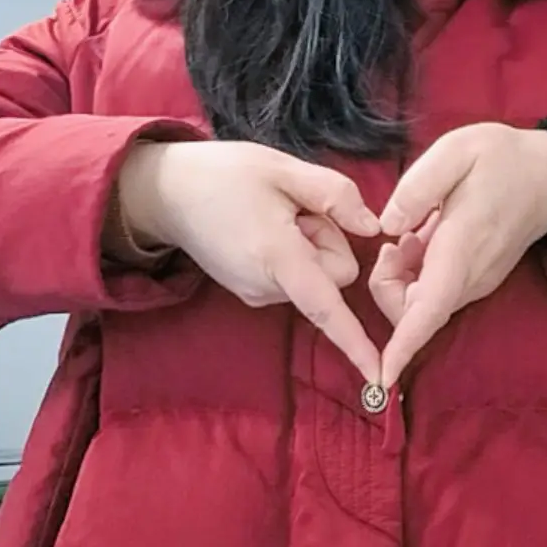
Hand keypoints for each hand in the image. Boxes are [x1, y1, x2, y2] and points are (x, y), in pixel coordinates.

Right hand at [118, 140, 382, 381]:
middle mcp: (266, 287)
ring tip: (273, 217)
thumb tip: (373, 230)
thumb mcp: (283, 168)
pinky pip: (296, 279)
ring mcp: (256, 294)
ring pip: (317, 277)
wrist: (165, 193)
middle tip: (293, 209)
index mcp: (277, 258)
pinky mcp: (251, 293)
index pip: (328, 308)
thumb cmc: (224, 175)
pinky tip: (264, 229)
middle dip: (329, 239)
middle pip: (336, 275)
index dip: (357, 343)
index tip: (380, 377)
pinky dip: (293, 255)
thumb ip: (336, 195)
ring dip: (309, 245)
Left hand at [371, 125, 546, 386]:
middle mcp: (470, 277)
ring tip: (416, 230)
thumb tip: (386, 227)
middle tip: (398, 236)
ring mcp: (475, 284)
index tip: (383, 375)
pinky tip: (426, 238)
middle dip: (387, 285)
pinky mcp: (476, 284)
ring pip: (419, 306)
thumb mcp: (455, 151)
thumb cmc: (501, 158)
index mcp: (462, 247)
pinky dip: (416, 275)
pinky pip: (432, 296)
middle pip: (413, 312)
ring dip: (401, 278)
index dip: (404, 343)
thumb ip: (417, 187)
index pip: (429, 308)